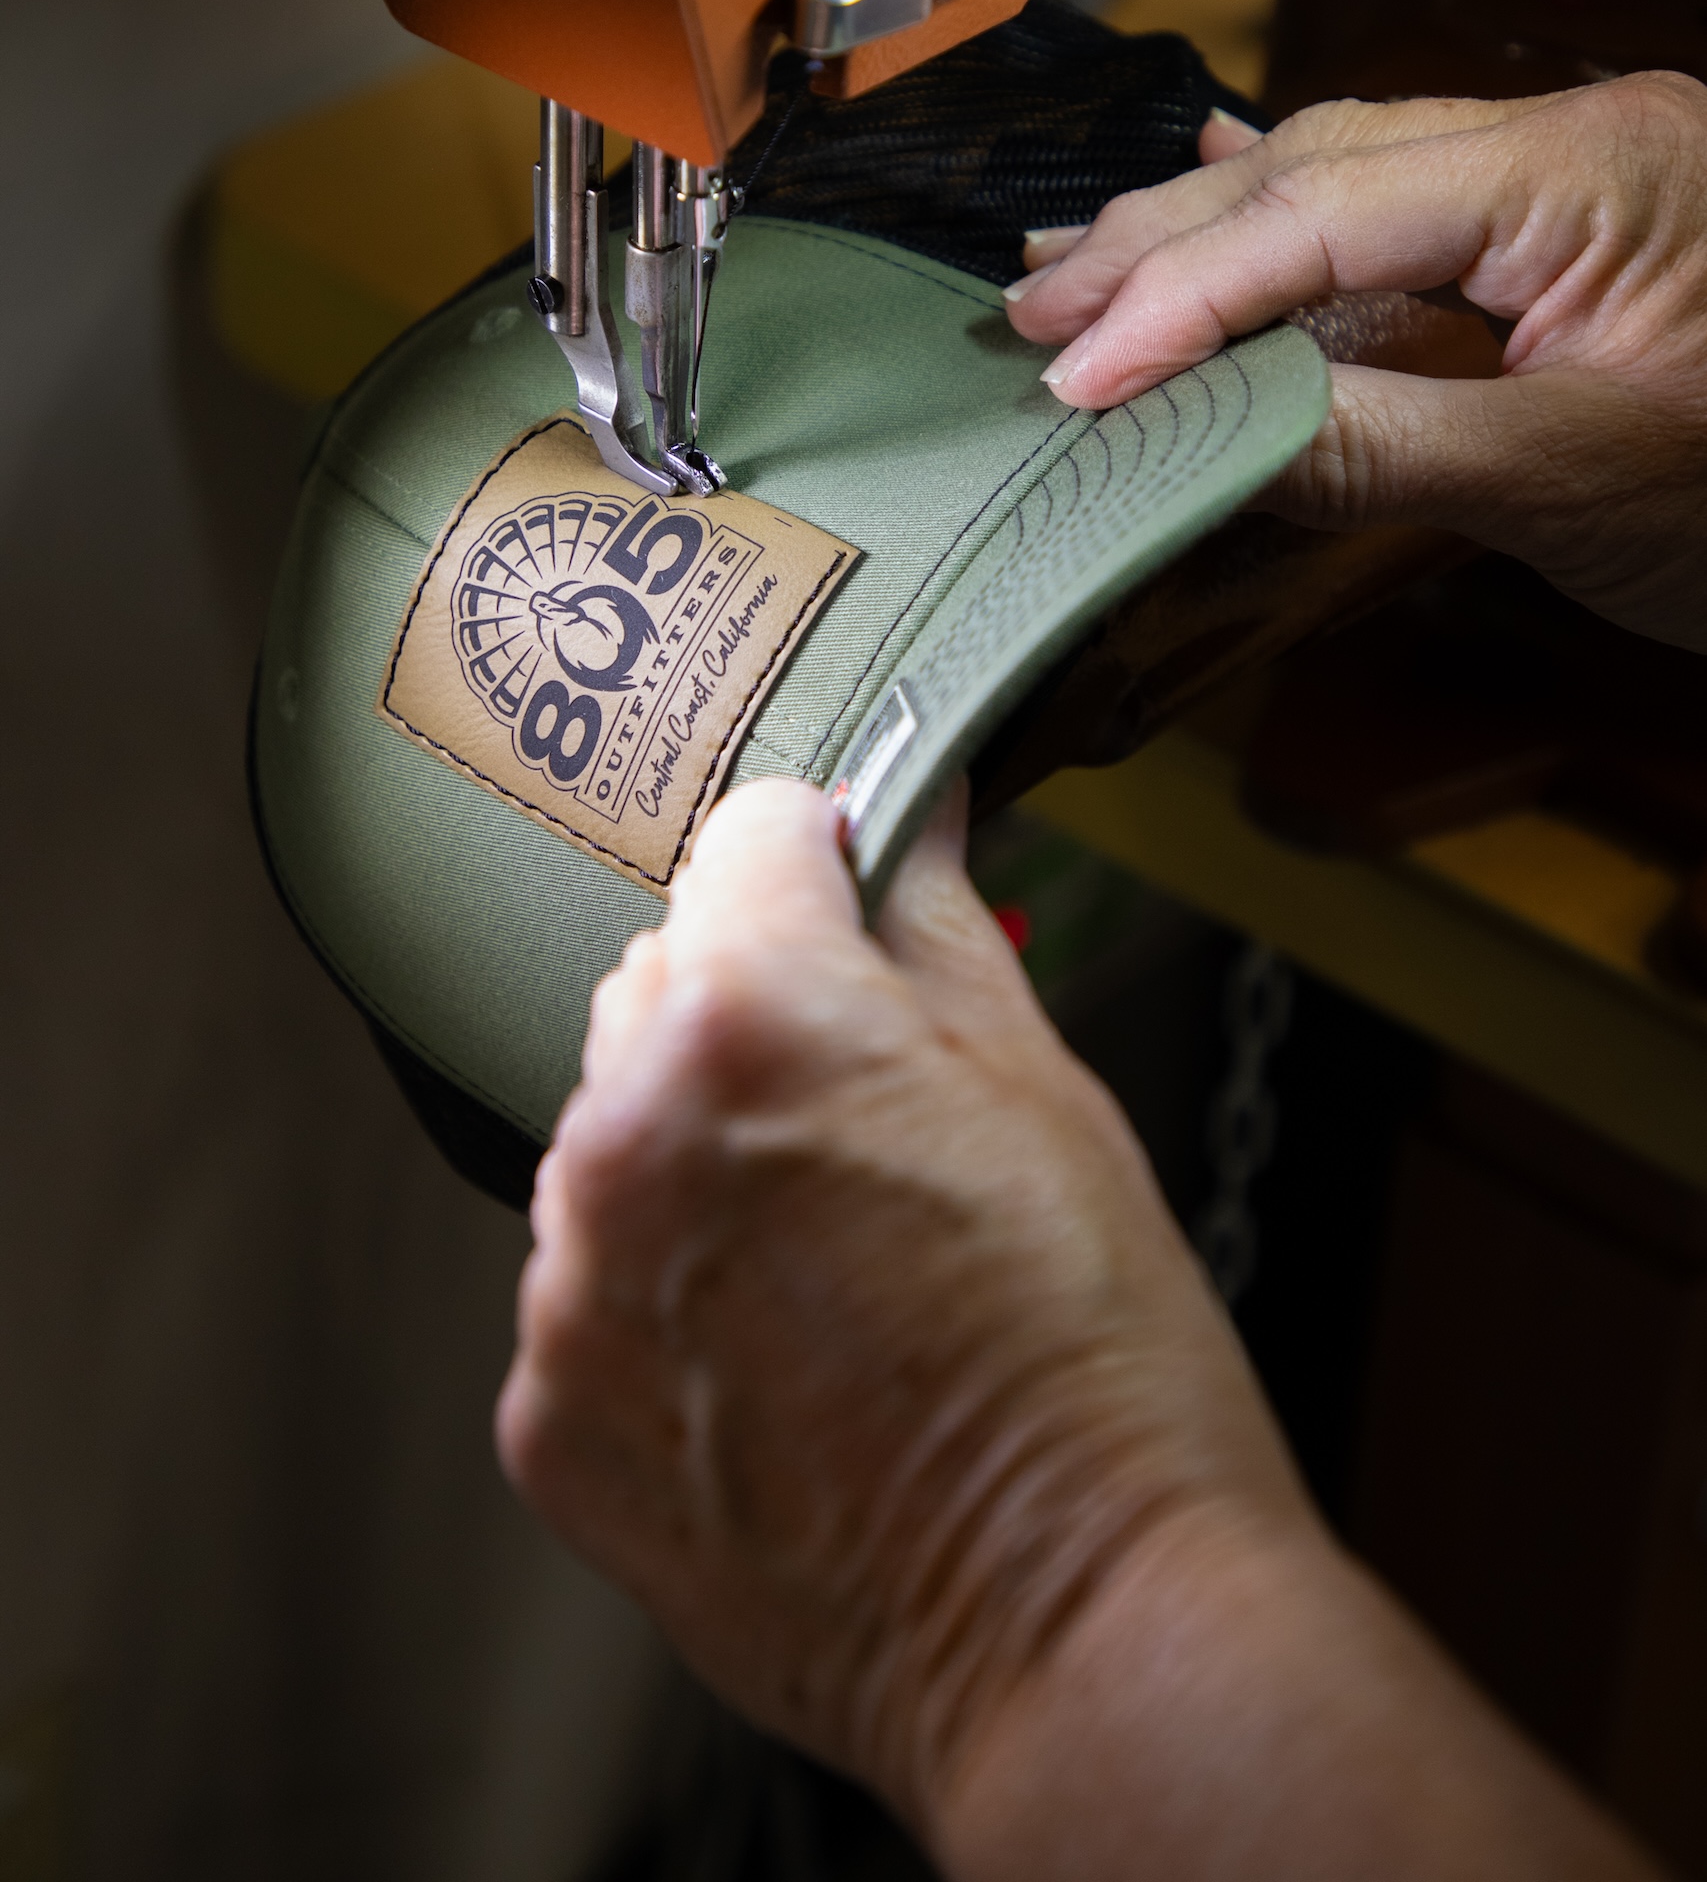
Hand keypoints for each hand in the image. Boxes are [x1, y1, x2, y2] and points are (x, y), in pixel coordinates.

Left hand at [496, 776, 1300, 1819]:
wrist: (1075, 1626)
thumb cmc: (1090, 1361)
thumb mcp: (1044, 1086)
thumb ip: (940, 928)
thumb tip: (904, 830)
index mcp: (755, 1016)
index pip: (749, 837)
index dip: (826, 860)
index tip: (856, 896)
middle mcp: (627, 1133)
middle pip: (665, 982)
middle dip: (758, 1012)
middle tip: (876, 1111)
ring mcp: (570, 1286)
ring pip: (616, 1141)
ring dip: (699, 1161)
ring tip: (839, 1264)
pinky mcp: (549, 1417)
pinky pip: (590, 1292)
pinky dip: (664, 1304)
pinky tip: (784, 1365)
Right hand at [1004, 76, 1706, 649]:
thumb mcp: (1584, 483)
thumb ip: (1383, 447)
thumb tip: (1208, 438)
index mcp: (1593, 166)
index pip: (1332, 209)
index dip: (1186, 298)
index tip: (1076, 377)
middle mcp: (1576, 145)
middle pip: (1318, 164)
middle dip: (1163, 242)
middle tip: (1034, 312)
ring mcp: (1572, 186)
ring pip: (1344, 179)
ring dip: (1204, 234)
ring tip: (1076, 271)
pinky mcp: (1566, 243)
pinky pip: (1399, 214)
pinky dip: (1289, 232)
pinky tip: (1215, 201)